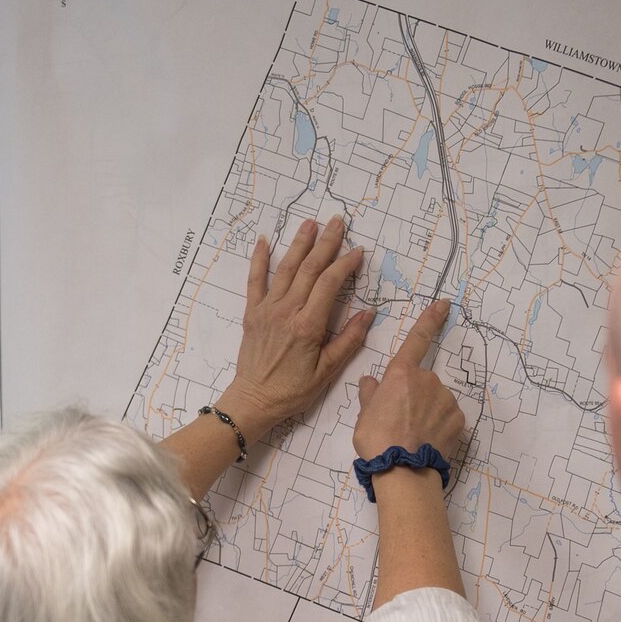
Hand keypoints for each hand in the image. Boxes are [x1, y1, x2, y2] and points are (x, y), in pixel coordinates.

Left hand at [218, 216, 374, 438]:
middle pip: (309, 269)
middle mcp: (287, 311)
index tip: (357, 252)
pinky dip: (259, 259)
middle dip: (325, 243)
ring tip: (310, 223)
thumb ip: (348, 340)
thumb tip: (368, 313)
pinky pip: (255, 281)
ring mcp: (267, 310)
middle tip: (337, 221)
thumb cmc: (292, 390)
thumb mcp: (327, 371)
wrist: (254, 400)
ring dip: (299, 243)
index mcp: (308, 326)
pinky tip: (265, 240)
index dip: (345, 264)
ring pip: (285, 269)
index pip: (330, 284)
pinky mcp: (252, 313)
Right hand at [354, 300, 465, 459]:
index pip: (417, 340)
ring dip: (426, 411)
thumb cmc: (377, 440)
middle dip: (412, 395)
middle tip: (398, 420)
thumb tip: (371, 382)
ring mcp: (445, 399)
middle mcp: (427, 380)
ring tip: (411, 434)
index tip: (444, 304)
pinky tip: (427, 440)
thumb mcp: (363, 414)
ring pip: (435, 400)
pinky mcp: (458, 418)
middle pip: (421, 382)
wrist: (403, 470)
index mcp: (401, 374)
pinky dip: (438, 425)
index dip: (430, 319)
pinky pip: (447, 416)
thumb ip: (370, 393)